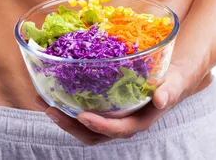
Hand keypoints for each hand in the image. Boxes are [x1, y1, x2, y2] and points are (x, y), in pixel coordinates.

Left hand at [35, 62, 198, 145]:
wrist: (169, 80)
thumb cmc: (171, 82)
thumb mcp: (174, 84)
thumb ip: (169, 91)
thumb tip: (160, 99)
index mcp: (138, 122)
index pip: (116, 130)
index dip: (99, 125)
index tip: (82, 115)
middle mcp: (121, 124)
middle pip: (91, 133)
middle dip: (69, 124)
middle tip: (50, 108)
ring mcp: (110, 118)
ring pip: (82, 126)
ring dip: (61, 116)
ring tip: (42, 100)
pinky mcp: (103, 109)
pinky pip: (82, 111)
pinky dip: (65, 105)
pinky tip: (51, 90)